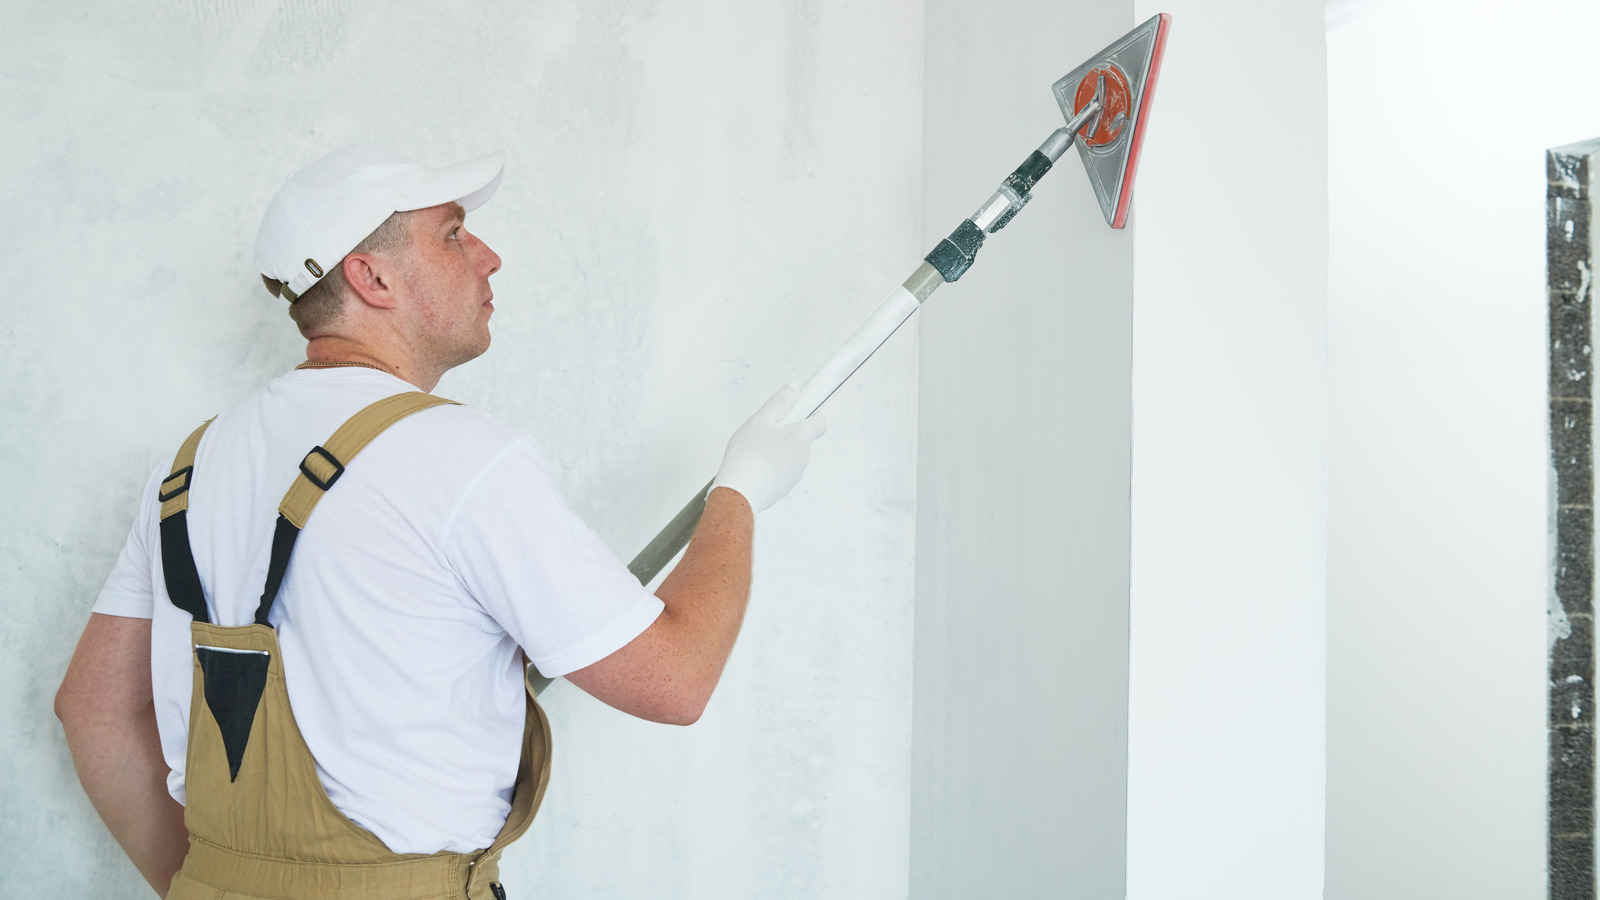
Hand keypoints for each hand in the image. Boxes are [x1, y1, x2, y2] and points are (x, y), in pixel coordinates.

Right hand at [710, 383, 827, 511]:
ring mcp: (795, 475)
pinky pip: (781, 473)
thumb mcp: (761, 419)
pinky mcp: (784, 489)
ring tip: (756, 453)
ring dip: (778, 453)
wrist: (740, 491)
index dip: (812, 416)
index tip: (799, 413)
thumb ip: (780, 402)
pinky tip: (755, 468)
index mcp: (801, 437)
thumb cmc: (748, 454)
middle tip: (765, 434)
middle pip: (801, 440)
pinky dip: (771, 469)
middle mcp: (803, 457)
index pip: (820, 423)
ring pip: (790, 457)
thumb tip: (794, 389)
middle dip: (786, 435)